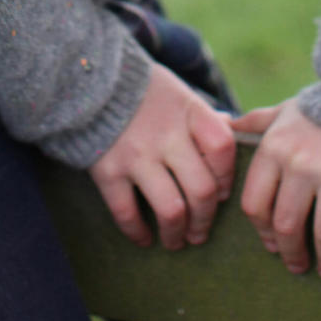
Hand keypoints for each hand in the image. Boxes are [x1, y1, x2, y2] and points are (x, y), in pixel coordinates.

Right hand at [89, 63, 237, 251]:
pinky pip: (127, 213)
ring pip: (171, 210)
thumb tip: (231, 129)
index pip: (223, 149)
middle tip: (200, 233)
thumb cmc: (143, 90)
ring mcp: (136, 154)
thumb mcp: (178, 92)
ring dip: (177, 234)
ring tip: (176, 241)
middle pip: (202, 189)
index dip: (226, 177)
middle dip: (204, 220)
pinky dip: (138, 233)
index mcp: (188, 111)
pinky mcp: (108, 171)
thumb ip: (202, 115)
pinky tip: (144, 238)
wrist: (90, 79)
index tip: (220, 194)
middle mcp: (166, 134)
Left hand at [234, 99, 320, 280]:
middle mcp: (302, 162)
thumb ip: (257, 122)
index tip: (273, 246)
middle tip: (299, 266)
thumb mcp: (286, 112)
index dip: (262, 232)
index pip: (255, 204)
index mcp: (275, 148)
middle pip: (287, 226)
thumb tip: (226, 123)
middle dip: (293, 254)